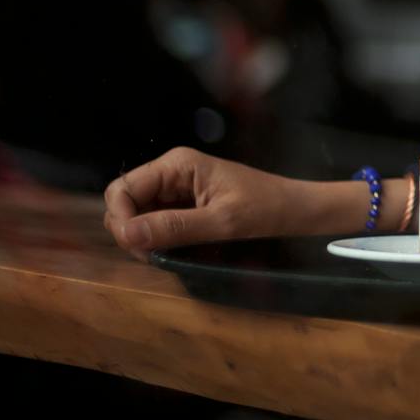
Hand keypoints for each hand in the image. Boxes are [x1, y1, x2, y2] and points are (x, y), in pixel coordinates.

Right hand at [102, 147, 307, 259]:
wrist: (298, 212)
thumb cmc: (267, 210)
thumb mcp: (223, 221)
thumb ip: (174, 227)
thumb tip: (126, 234)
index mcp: (177, 165)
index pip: (121, 189)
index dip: (121, 219)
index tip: (138, 247)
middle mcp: (172, 173)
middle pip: (125, 203)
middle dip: (130, 231)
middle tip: (155, 255)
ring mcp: (177, 190)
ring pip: (138, 216)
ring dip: (144, 238)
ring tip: (168, 254)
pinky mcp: (185, 206)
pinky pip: (156, 223)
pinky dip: (158, 239)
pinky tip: (176, 250)